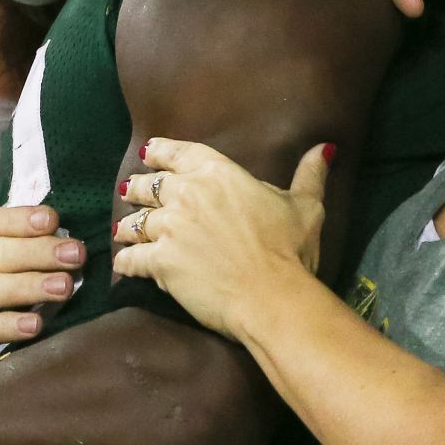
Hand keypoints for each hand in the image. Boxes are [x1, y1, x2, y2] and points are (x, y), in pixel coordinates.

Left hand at [112, 138, 328, 342]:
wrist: (274, 297)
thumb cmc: (291, 251)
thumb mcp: (306, 207)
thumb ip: (309, 175)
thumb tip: (324, 147)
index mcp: (218, 173)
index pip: (177, 153)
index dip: (159, 151)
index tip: (147, 153)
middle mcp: (187, 194)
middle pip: (149, 185)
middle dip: (138, 189)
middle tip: (131, 193)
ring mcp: (170, 228)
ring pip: (136, 220)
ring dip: (128, 226)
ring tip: (121, 231)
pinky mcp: (159, 261)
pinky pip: (132, 258)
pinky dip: (125, 261)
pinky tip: (122, 264)